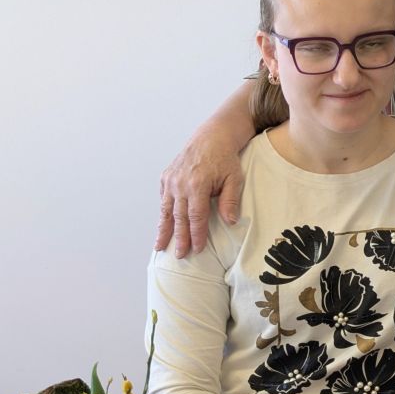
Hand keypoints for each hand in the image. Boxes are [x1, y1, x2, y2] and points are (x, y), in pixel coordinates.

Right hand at [156, 131, 246, 256]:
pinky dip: (163, 213)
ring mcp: (171, 180)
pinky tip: (163, 226)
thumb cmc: (226, 159)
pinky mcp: (166, 177)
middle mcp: (180, 183)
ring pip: (166, 210)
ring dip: (164, 230)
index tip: (197, 249)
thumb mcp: (234, 178)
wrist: (212, 137)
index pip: (196, 216)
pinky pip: (164, 199)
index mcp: (197, 184)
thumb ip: (230, 200)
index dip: (196, 234)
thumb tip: (230, 222)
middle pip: (179, 217)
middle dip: (179, 238)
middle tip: (179, 256)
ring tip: (160, 247)